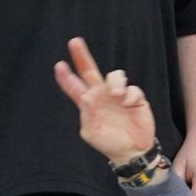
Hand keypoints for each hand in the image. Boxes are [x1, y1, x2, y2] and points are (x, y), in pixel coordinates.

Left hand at [53, 37, 155, 165]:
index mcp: (89, 103)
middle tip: (74, 42)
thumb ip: (87, 115)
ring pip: (115, 75)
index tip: (59, 66)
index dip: (66, 77)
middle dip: (82, 55)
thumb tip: (87, 96)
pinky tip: (128, 105)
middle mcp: (102, 95)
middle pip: (90, 70)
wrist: (132, 153)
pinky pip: (133, 90)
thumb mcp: (91, 133)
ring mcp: (119, 96)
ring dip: (116, 82)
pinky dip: (130, 95)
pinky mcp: (135, 99)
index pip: (74, 86)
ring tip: (117, 95)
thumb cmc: (109, 143)